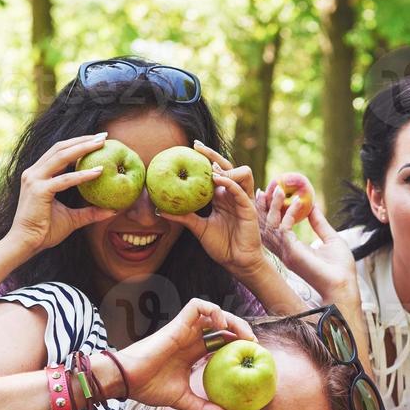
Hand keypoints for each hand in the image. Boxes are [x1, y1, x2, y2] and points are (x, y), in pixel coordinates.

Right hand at [10, 133, 117, 252]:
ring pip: (61, 156)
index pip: (59, 152)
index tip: (97, 139)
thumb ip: (90, 212)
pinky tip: (99, 171)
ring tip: (102, 144)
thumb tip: (113, 210)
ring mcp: (34, 179)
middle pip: (60, 148)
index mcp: (38, 175)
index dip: (78, 143)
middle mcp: (34, 173)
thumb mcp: (72, 218)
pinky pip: (64, 180)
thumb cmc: (46, 231)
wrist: (27, 243)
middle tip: (104, 136)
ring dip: (83, 148)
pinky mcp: (39, 191)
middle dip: (83, 139)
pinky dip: (82, 175)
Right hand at [115, 298, 252, 409]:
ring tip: (242, 335)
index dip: (238, 344)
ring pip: (213, 312)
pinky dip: (212, 310)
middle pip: (222, 324)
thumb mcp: (183, 400)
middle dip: (241, 330)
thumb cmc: (148, 388)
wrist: (125, 381)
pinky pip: (197, 306)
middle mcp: (191, 338)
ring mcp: (184, 329)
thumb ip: (204, 408)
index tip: (252, 356)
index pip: (222, 340)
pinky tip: (221, 326)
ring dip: (231, 318)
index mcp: (193, 352)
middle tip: (253, 345)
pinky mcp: (176, 324)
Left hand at [157, 141, 266, 277]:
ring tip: (209, 169)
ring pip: (242, 173)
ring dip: (226, 168)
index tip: (190, 149)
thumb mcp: (198, 228)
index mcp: (223, 198)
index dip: (205, 160)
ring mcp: (243, 201)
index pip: (215, 173)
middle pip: (228, 167)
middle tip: (196, 147)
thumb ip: (183, 217)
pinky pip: (240, 190)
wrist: (237, 262)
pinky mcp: (249, 209)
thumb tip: (160, 210)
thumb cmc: (221, 246)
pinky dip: (229, 182)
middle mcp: (233, 195)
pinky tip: (216, 179)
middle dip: (213, 155)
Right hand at [258, 184, 357, 301]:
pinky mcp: (292, 252)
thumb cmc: (339, 268)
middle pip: (266, 226)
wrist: (344, 285)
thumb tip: (312, 206)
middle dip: (262, 208)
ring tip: (279, 189)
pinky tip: (299, 202)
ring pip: (271, 225)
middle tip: (262, 189)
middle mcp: (285, 251)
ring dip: (274, 206)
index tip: (268, 196)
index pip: (274, 229)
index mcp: (292, 250)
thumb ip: (319, 223)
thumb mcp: (330, 238)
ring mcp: (286, 252)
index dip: (268, 213)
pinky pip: (284, 228)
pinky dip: (290, 213)